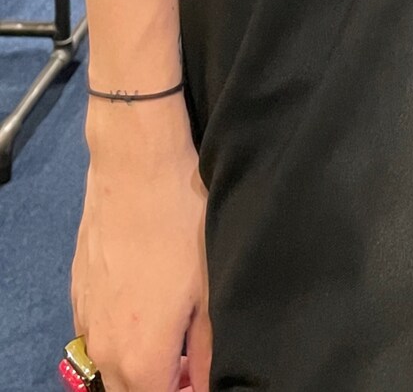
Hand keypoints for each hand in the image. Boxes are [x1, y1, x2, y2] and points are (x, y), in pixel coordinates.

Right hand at [72, 102, 211, 390]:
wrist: (136, 168)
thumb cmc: (181, 226)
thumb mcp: (208, 290)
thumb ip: (206, 349)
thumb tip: (203, 381)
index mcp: (140, 359)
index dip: (187, 390)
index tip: (202, 372)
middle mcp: (104, 351)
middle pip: (130, 390)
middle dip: (162, 380)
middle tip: (192, 354)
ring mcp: (85, 322)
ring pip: (111, 364)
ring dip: (140, 359)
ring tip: (174, 324)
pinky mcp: (78, 293)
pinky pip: (99, 332)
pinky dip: (122, 332)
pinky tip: (148, 300)